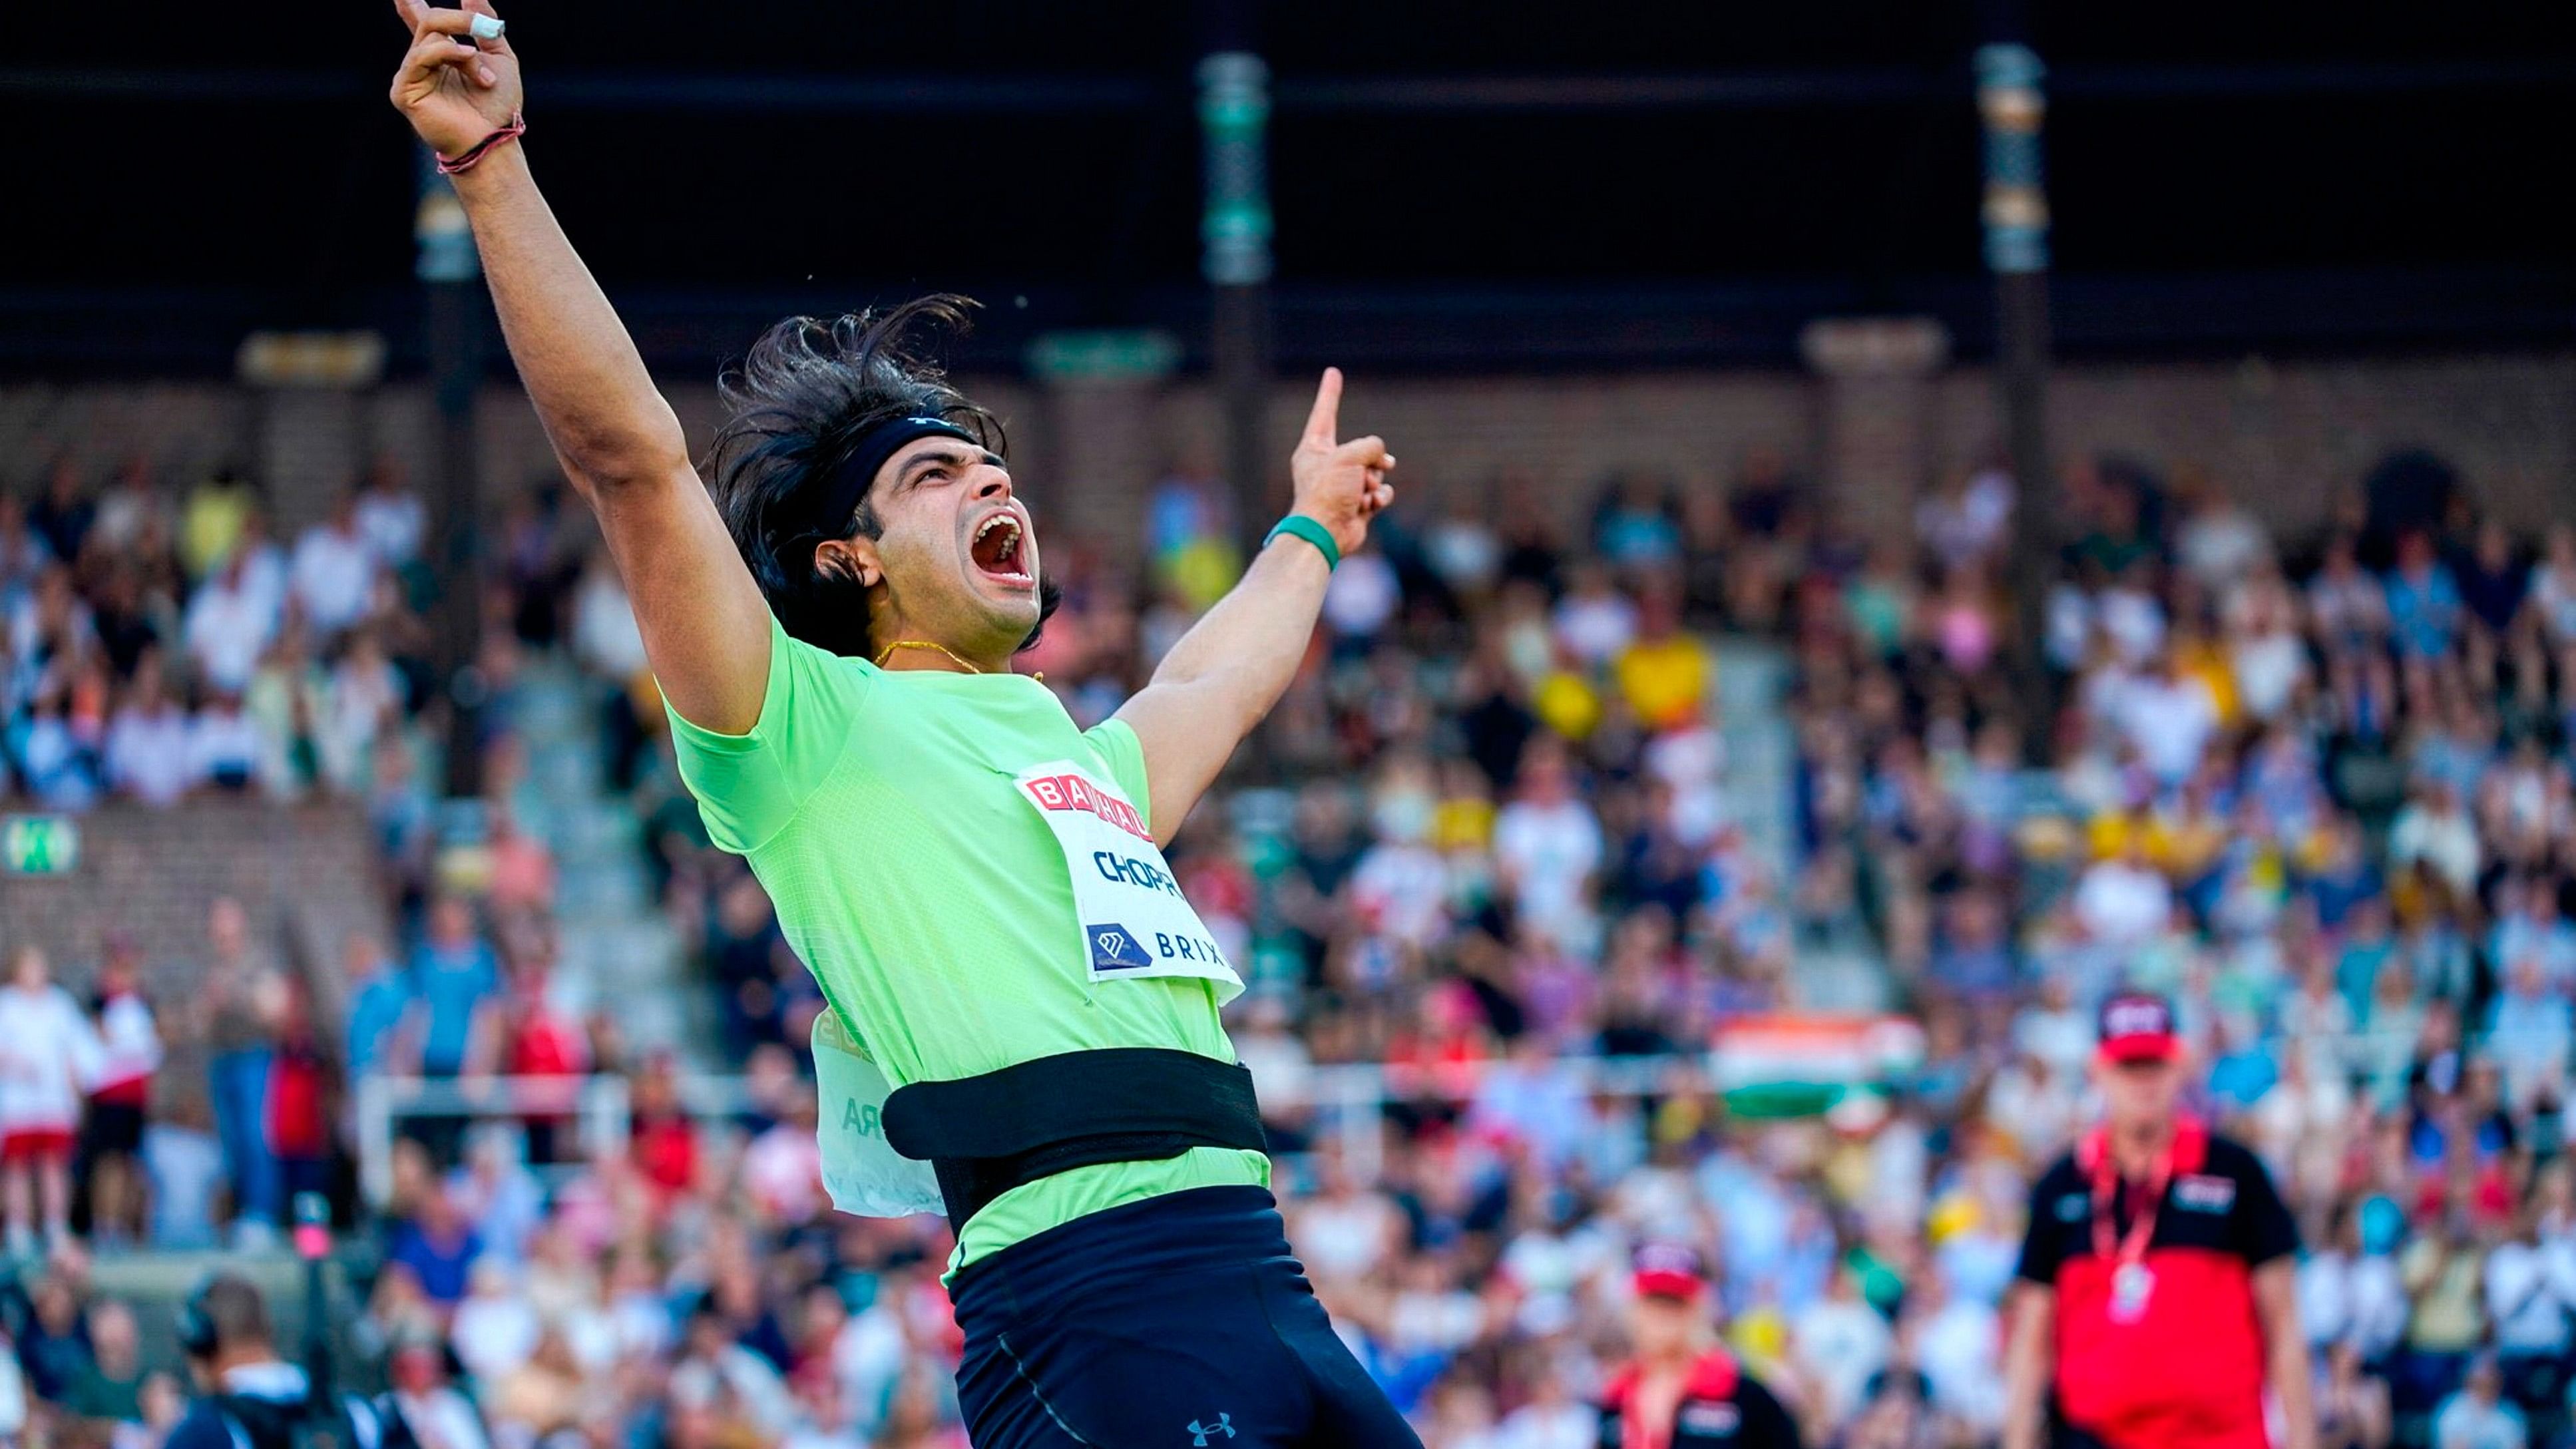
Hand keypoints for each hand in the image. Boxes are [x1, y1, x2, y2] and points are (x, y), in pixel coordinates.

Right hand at [388, 0, 521, 159]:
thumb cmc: (499, 106)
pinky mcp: (404, 90)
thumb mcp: (500, 58)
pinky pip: (420, 56)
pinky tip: (469, 61)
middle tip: (486, 29)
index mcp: (442, 54)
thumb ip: (485, 26)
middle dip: (461, 21)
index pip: (420, 20)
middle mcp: (422, 62)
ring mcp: (410, 75)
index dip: (410, 4)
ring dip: (467, 54)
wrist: (494, 139)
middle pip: (431, 20)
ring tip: (486, 78)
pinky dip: (447, 53)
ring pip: (431, 36)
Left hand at [1287, 367, 1396, 556]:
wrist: (1326, 533)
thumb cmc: (1328, 492)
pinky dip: (1379, 498)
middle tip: (1372, 468)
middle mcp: (1328, 465)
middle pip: (1362, 448)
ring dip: (1375, 481)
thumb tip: (1382, 461)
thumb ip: (1371, 446)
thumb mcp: (1350, 456)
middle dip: (1373, 458)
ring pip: (1375, 471)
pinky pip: (1379, 492)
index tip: (1332, 372)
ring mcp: (1343, 485)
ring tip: (1364, 492)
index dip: (1330, 392)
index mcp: (1314, 449)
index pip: (1325, 413)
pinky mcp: (1357, 505)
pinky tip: (1370, 505)